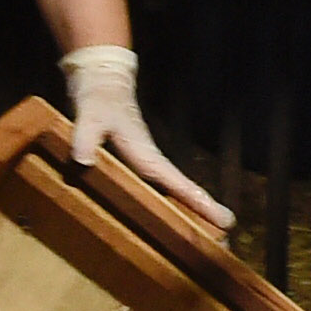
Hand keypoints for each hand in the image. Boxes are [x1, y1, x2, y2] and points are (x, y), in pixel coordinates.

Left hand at [60, 45, 227, 225]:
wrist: (102, 80)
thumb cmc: (98, 97)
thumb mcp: (89, 113)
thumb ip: (85, 136)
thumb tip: (83, 160)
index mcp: (145, 152)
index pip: (176, 181)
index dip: (197, 200)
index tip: (222, 216)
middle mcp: (150, 159)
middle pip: (182, 189)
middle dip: (205, 208)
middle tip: (227, 229)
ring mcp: (145, 160)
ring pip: (172, 188)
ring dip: (191, 206)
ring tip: (209, 230)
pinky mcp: (136, 161)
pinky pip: (157, 186)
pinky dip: (169, 200)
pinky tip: (170, 214)